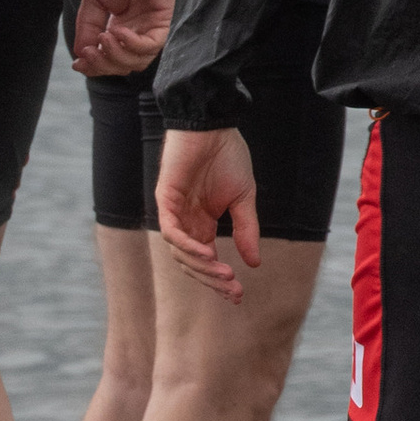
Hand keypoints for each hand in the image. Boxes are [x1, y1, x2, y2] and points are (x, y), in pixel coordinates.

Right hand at [71, 0, 173, 75]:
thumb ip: (87, 28)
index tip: (77, 63)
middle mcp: (136, 32)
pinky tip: (118, 31)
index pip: (109, 58)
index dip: (94, 66)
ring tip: (103, 38)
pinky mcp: (164, 22)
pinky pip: (151, 46)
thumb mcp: (93, 1)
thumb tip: (80, 54)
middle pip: (122, 66)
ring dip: (116, 56)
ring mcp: (150, 29)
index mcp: (119, 27)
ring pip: (137, 61)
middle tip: (88, 52)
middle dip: (103, 64)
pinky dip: (132, 44)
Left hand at [155, 127, 262, 299]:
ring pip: (181, 253)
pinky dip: (188, 246)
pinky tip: (208, 253)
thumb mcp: (243, 199)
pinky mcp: (165, 199)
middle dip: (212, 279)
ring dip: (203, 266)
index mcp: (202, 224)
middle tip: (233, 290)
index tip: (238, 295)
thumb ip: (246, 230)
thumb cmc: (227, 156)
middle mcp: (186, 223)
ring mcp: (174, 212)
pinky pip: (172, 232)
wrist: (214, 125)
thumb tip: (254, 263)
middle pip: (192, 264)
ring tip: (225, 274)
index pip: (206, 261)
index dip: (220, 280)